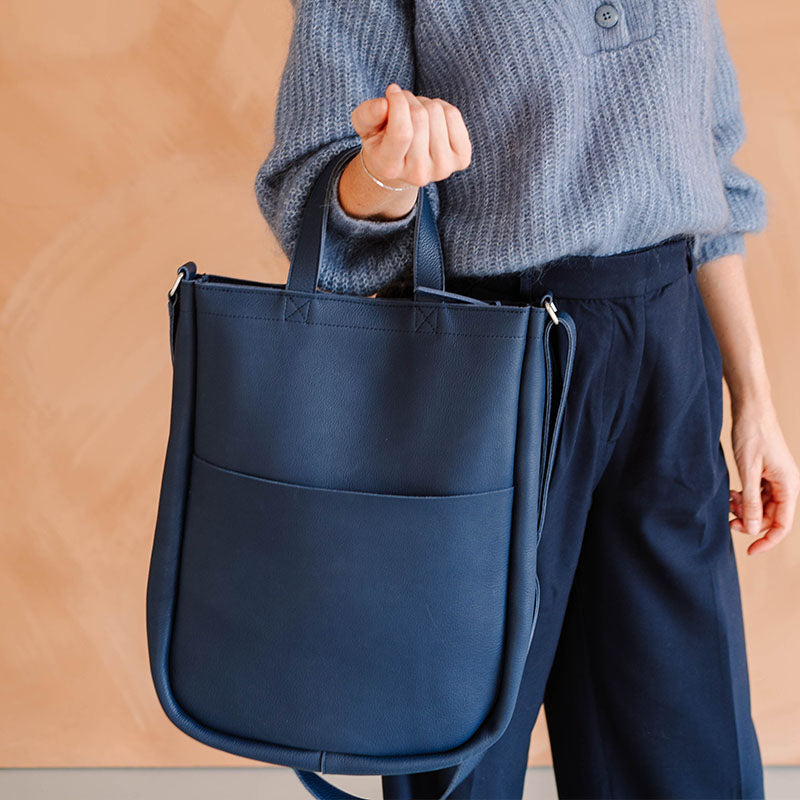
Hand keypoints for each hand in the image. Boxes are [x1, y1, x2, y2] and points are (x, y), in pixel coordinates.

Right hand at [351, 83, 471, 189]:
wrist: (404, 165)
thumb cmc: (381, 140)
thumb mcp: (365, 127)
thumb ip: (367, 114)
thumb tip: (384, 104)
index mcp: (390, 168)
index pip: (402, 132)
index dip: (398, 103)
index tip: (392, 92)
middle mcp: (418, 174)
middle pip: (420, 117)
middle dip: (409, 100)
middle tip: (403, 106)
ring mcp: (442, 169)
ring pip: (437, 113)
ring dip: (425, 104)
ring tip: (416, 116)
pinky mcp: (461, 160)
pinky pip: (454, 115)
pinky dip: (442, 108)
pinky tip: (433, 121)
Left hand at [729, 398, 799, 554]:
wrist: (751, 410)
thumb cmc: (752, 435)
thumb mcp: (748, 471)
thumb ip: (751, 502)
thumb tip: (753, 529)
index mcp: (789, 486)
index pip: (782, 525)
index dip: (766, 541)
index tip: (749, 550)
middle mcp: (787, 484)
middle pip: (771, 517)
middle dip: (750, 521)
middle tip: (728, 518)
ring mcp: (777, 478)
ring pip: (762, 506)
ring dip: (745, 509)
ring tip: (729, 501)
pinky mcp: (767, 473)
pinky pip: (758, 494)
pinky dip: (745, 498)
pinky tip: (732, 493)